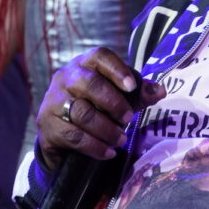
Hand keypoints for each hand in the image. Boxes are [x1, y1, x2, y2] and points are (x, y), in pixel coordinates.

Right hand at [35, 47, 164, 169]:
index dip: (117, 69)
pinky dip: (94, 146)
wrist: (61, 136)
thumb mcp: (119, 98)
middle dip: (113, 103)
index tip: (132, 87)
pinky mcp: (48, 124)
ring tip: (121, 139)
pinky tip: (108, 152)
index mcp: (84, 64)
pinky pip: (73, 135)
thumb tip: (160, 91)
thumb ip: (138, 94)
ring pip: (82, 112)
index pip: (99, 56)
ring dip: (106, 128)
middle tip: (129, 119)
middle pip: (89, 84)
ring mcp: (53, 100)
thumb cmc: (95, 108)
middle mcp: (65, 78)